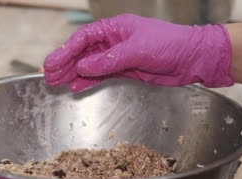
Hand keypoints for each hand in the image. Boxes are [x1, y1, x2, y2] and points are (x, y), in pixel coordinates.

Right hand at [43, 14, 233, 91]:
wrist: (193, 58)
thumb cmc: (170, 45)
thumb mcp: (137, 50)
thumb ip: (108, 60)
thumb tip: (83, 67)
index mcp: (115, 29)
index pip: (83, 39)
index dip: (65, 51)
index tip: (52, 63)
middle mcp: (114, 41)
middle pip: (82, 52)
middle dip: (64, 64)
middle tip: (48, 76)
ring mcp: (118, 56)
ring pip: (89, 65)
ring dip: (72, 74)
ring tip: (56, 83)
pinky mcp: (125, 70)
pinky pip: (100, 75)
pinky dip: (87, 81)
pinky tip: (75, 86)